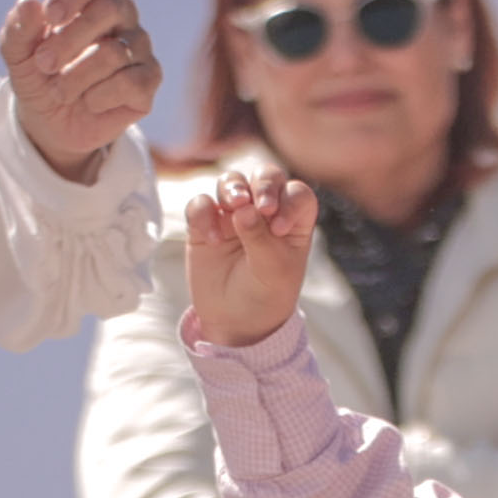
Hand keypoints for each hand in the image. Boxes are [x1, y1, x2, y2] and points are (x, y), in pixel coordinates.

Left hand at [3, 0, 161, 183]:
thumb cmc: (40, 76)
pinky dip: (99, 97)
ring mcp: (140, 45)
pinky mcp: (149, 78)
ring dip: (76, 77)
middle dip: (68, 40)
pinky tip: (90, 102)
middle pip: (108, 9)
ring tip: (59, 91)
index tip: (51, 16)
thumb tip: (29, 3)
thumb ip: (18, 29)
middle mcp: (123, 14)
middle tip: (44, 64)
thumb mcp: (18, 54)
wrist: (53, 122)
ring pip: (114, 53)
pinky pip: (130, 83)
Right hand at [184, 171, 316, 348]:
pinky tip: (212, 239)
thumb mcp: (272, 270)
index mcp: (293, 220)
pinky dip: (204, 214)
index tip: (279, 228)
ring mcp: (233, 214)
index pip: (297, 194)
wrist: (235, 321)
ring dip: (232, 188)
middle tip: (258, 205)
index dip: (289, 201)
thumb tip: (242, 208)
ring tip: (234, 208)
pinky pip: (201, 204)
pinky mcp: (205, 224)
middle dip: (261, 184)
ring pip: (231, 182)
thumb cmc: (265, 294)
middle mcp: (264, 210)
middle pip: (264, 176)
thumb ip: (260, 237)